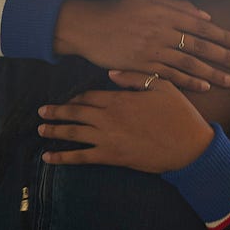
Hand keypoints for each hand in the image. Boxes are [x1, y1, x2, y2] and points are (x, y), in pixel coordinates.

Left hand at [37, 70, 214, 172]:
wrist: (189, 147)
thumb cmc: (180, 115)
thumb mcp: (162, 86)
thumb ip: (135, 77)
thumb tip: (111, 72)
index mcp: (120, 98)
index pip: (89, 96)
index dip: (76, 97)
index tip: (68, 99)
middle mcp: (109, 117)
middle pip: (76, 112)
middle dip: (56, 111)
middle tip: (41, 111)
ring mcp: (108, 138)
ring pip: (73, 132)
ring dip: (54, 130)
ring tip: (40, 130)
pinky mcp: (112, 157)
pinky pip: (81, 157)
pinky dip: (63, 157)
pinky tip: (48, 157)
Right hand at [53, 0, 229, 90]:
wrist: (90, 26)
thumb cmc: (120, 10)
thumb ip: (177, 5)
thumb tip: (204, 14)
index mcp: (166, 12)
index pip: (202, 25)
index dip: (223, 36)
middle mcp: (163, 30)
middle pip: (201, 45)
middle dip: (225, 56)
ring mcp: (153, 49)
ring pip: (189, 63)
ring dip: (212, 72)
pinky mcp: (142, 65)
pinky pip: (171, 75)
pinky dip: (189, 82)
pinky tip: (204, 87)